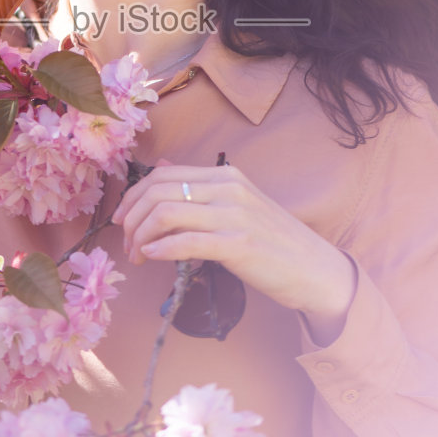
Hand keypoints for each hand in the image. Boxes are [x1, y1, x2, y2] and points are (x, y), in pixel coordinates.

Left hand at [111, 157, 358, 326]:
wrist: (315, 269)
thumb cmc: (273, 241)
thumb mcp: (237, 204)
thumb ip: (200, 188)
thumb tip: (162, 167)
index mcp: (227, 175)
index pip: (163, 176)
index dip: (134, 198)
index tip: (123, 221)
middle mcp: (229, 188)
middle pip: (159, 192)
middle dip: (132, 219)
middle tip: (126, 244)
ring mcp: (234, 215)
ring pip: (166, 214)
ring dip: (142, 237)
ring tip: (138, 257)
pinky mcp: (238, 244)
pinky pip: (186, 242)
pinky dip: (160, 249)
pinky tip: (152, 258)